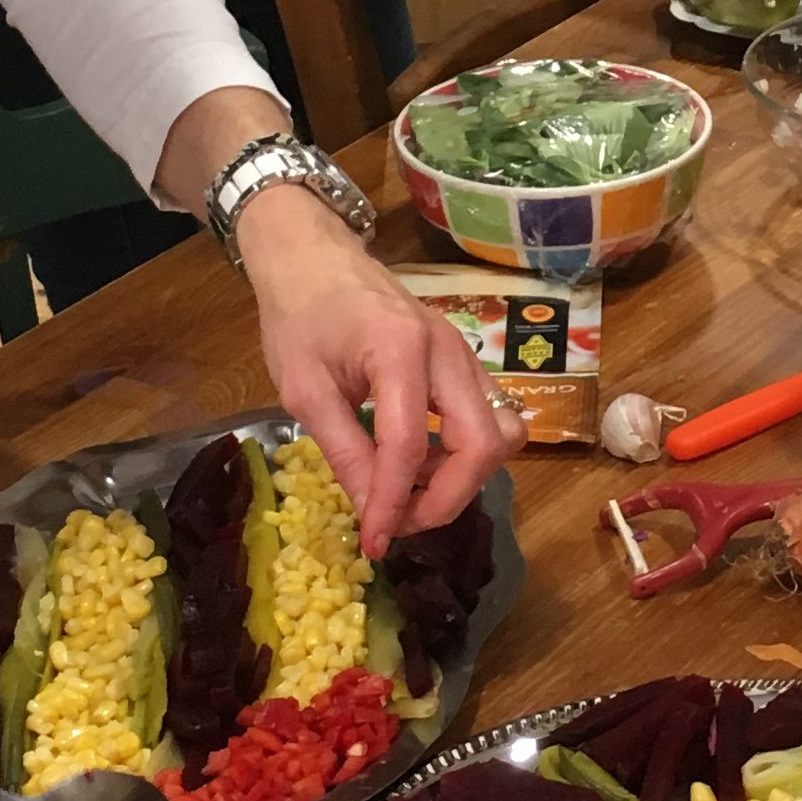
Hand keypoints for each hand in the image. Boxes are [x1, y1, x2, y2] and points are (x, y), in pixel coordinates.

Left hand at [236, 184, 518, 554]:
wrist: (314, 258)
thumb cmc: (300, 316)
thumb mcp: (305, 390)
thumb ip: (343, 451)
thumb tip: (371, 512)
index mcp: (400, 350)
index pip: (410, 445)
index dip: (394, 503)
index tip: (374, 542)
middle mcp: (448, 350)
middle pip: (483, 443)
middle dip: (447, 499)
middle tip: (399, 523)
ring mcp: (465, 354)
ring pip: (501, 432)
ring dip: (464, 477)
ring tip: (411, 493)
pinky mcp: (465, 363)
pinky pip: (490, 418)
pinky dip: (465, 454)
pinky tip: (422, 464)